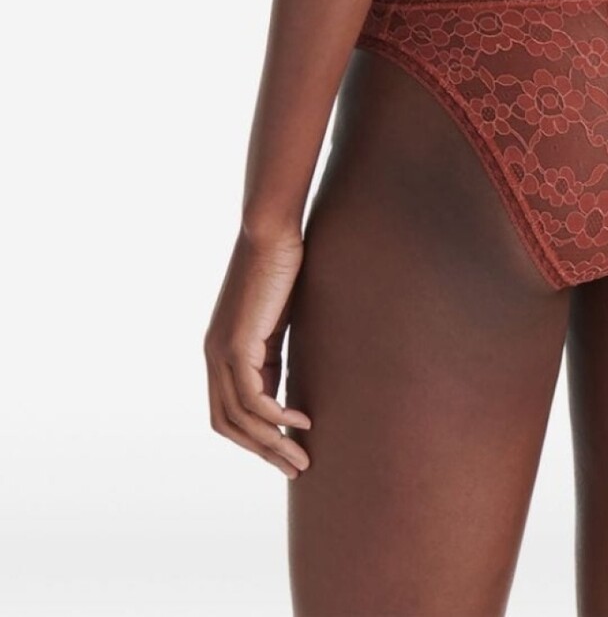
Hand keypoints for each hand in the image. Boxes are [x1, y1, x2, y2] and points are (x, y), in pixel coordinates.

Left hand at [204, 228, 312, 479]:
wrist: (269, 232)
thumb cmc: (279, 268)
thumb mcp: (276, 322)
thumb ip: (272, 354)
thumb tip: (282, 389)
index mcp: (220, 352)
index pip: (229, 412)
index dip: (255, 437)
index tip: (286, 450)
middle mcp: (213, 356)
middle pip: (228, 425)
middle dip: (262, 451)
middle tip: (295, 468)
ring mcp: (221, 352)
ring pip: (240, 418)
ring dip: (272, 443)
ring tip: (302, 458)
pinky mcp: (237, 345)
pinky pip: (253, 398)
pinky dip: (276, 416)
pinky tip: (301, 421)